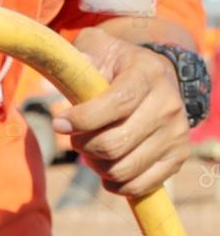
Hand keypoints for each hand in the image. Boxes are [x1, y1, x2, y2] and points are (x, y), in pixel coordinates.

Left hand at [54, 27, 189, 196]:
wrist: (154, 79)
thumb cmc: (114, 67)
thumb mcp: (96, 49)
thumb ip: (80, 55)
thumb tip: (70, 71)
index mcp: (148, 74)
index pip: (117, 104)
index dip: (82, 119)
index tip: (59, 123)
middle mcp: (168, 104)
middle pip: (113, 144)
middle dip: (82, 144)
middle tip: (76, 137)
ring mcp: (176, 133)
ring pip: (122, 169)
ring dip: (95, 164)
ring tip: (91, 149)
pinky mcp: (177, 158)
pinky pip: (137, 186)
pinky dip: (113, 183)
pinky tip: (106, 166)